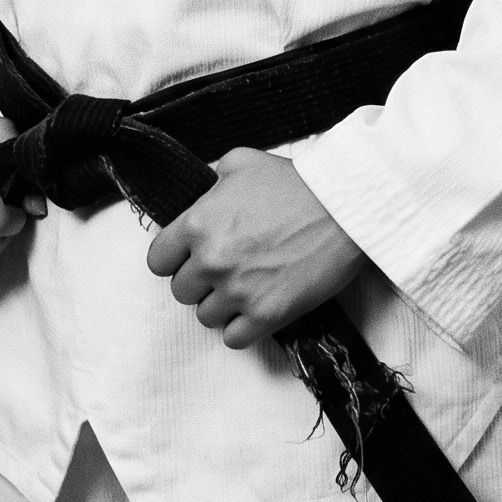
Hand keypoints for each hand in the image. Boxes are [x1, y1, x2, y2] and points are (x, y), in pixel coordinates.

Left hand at [146, 149, 364, 349]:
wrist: (343, 206)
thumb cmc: (294, 181)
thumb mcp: (240, 162)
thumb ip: (212, 183)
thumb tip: (205, 197)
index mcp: (198, 224)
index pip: (158, 261)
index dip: (174, 260)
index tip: (190, 258)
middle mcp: (211, 260)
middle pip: (181, 292)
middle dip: (200, 282)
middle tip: (226, 269)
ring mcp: (238, 291)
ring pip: (206, 317)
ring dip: (222, 305)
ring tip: (246, 287)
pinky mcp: (267, 315)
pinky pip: (234, 339)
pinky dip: (243, 327)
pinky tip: (257, 307)